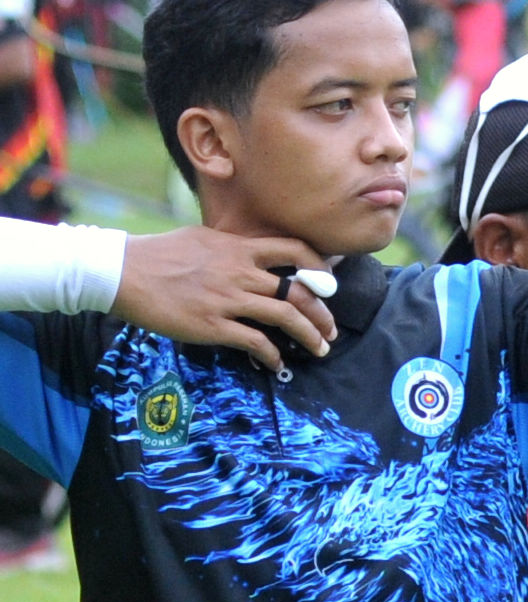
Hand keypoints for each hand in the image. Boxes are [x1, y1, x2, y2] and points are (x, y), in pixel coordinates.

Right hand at [112, 229, 340, 369]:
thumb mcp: (202, 238)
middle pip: (298, 290)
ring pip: (285, 316)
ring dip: (309, 334)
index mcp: (239, 248)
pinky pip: (254, 342)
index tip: (328, 283)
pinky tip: (278, 363)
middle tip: (331, 329)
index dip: (319, 266)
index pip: (294, 250)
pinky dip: (273, 354)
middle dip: (322, 312)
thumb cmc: (157, 254)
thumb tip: (246, 253)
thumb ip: (230, 247)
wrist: (122, 273)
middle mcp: (241, 272)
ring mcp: (228, 299)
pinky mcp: (212, 325)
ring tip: (320, 348)